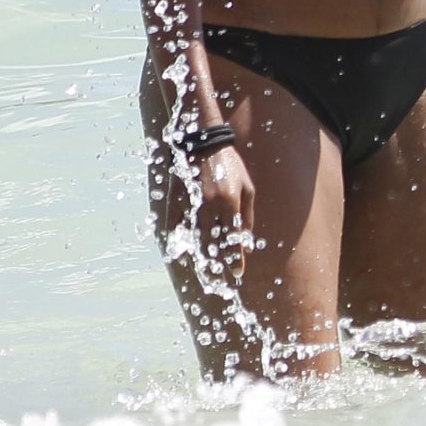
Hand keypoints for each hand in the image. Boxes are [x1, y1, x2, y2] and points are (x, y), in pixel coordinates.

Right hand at [169, 141, 257, 283]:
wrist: (203, 144)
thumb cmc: (231, 167)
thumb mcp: (247, 188)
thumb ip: (247, 216)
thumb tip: (247, 242)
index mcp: (229, 200)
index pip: (233, 236)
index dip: (235, 257)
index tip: (238, 273)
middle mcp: (209, 205)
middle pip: (213, 242)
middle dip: (217, 264)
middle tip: (221, 282)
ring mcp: (191, 204)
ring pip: (195, 238)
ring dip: (201, 258)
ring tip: (206, 275)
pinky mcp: (178, 202)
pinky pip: (180, 228)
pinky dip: (183, 244)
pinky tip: (187, 256)